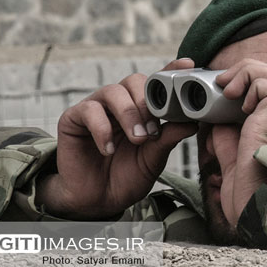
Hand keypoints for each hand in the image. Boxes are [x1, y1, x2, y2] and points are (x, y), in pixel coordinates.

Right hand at [36, 58, 197, 218]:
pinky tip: (108, 150)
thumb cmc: (127, 176)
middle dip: (147, 102)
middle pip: (134, 80)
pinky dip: (102, 129)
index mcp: (141, 108)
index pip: (156, 82)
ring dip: (129, 114)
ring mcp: (96, 108)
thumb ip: (169, 138)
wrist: (98, 201)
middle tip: (153, 131)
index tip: (188, 64)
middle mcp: (119, 103)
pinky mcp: (73, 118)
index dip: (171, 70)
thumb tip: (193, 122)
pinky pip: (89, 110)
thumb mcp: (154, 158)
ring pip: (113, 92)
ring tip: (137, 139)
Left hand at [213, 59, 266, 225]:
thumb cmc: (248, 194)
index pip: (266, 89)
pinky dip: (252, 84)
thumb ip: (225, 137)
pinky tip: (238, 103)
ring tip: (228, 89)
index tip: (221, 89)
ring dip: (248, 73)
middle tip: (223, 84)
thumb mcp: (230, 158)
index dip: (245, 81)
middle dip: (247, 70)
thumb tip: (214, 121)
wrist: (255, 209)